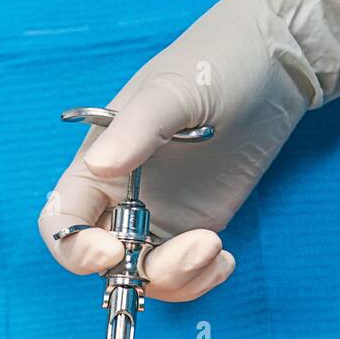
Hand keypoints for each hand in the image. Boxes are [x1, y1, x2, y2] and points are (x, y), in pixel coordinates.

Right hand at [39, 0, 339, 297]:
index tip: (109, 252)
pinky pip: (184, 274)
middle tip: (192, 249)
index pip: (61, 219)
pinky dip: (201, 279)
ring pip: (145, 276)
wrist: (277, 61)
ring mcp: (158, 217)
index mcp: (97, 162)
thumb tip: (100, 166)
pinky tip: (226, 257)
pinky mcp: (195, 228)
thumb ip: (137, 127)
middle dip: (137, 272)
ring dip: (178, 278)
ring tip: (216, 248)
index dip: (73, 246)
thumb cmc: (216, 59)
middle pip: (104, 262)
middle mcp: (120, 197)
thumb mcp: (175, 88)